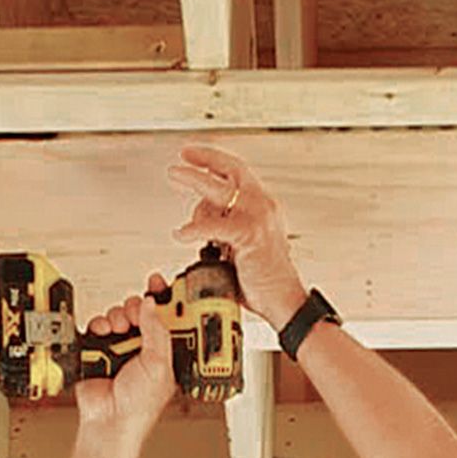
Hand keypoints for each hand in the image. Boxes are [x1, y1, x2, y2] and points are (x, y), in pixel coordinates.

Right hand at [74, 275, 177, 447]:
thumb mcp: (159, 364)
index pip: (167, 317)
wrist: (109, 421)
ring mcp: (121, 348)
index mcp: (164, 351)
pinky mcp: (99, 349)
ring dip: (117, 318)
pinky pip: (98, 325)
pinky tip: (103, 337)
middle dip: (137, 308)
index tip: (162, 282)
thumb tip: (152, 304)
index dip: (166, 298)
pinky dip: (99, 326)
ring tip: (118, 332)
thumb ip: (156, 330)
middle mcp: (143, 348)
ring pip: (119, 314)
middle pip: (141, 310)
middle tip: (136, 316)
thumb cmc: (138, 406)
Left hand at [168, 144, 307, 327]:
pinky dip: (194, 228)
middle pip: (232, 170)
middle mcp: (263, 206)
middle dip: (204, 158)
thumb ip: (223, 230)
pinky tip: (181, 233)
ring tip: (175, 175)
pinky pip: (214, 225)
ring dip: (194, 179)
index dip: (215, 162)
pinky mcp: (250, 235)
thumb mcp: (239, 247)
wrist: (282, 300)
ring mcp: (259, 218)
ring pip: (221, 190)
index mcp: (262, 207)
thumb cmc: (261, 280)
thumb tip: (199, 222)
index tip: (192, 156)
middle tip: (181, 157)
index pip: (238, 174)